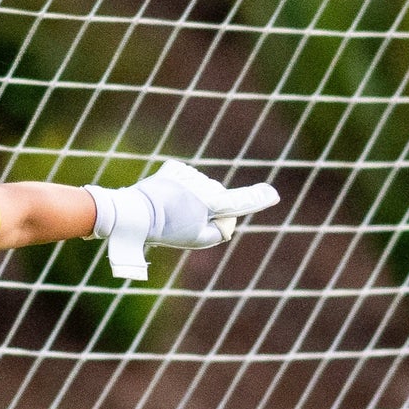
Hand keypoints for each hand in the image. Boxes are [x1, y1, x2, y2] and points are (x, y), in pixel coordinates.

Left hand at [86, 161, 280, 279]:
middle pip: (216, 200)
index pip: (242, 201)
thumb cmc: (167, 230)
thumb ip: (218, 231)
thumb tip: (226, 219)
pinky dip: (179, 189)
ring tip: (169, 212)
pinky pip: (184, 181)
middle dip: (206, 211)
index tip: (273, 194)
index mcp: (214, 203)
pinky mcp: (174, 169)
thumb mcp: (196, 239)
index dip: (259, 199)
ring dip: (190, 200)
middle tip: (182, 224)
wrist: (134, 213)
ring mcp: (189, 174)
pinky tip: (165, 198)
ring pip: (199, 189)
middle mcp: (205, 185)